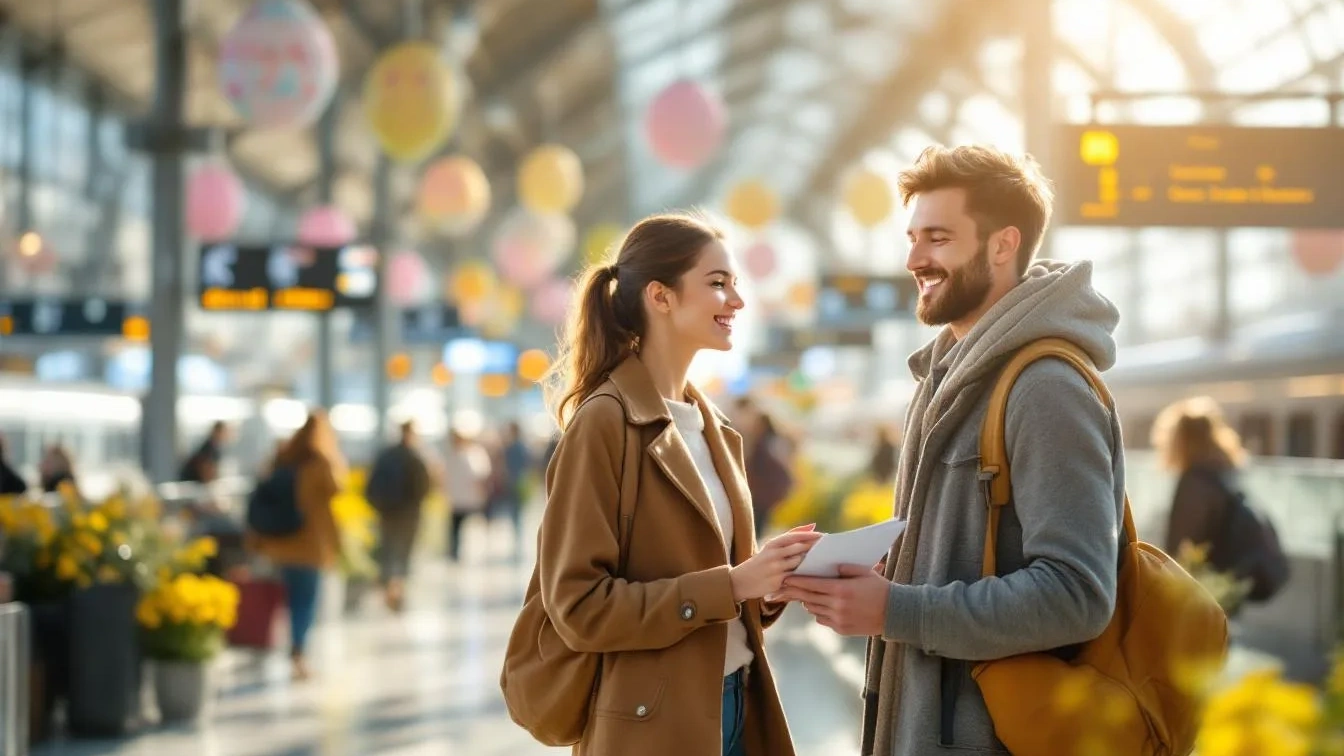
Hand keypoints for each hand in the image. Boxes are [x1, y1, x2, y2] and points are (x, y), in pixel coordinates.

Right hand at [730, 525, 821, 601]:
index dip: (811, 536)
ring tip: (825, 562)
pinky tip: (816, 575)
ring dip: (813, 562)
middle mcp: (773, 554)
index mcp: (772, 543)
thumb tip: (813, 525)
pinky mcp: (777, 582)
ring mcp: (775, 568)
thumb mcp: (771, 547)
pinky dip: (806, 575)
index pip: (795, 536)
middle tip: (830, 549)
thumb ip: (792, 535)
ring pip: (799, 563)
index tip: (825, 536)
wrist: (740, 581)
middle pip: (799, 549)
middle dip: (815, 548)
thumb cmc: (761, 562)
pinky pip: (796, 578)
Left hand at [773, 563, 891, 636]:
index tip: (786, 578)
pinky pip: (823, 619)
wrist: (896, 614)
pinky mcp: (841, 629)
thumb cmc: (881, 589)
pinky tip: (819, 605)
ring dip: (807, 601)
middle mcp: (837, 606)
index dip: (797, 581)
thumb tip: (830, 566)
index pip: (812, 584)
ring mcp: (838, 619)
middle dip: (796, 591)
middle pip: (809, 598)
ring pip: (814, 610)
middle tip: (784, 587)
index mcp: (841, 589)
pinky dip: (819, 612)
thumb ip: (846, 568)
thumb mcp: (865, 573)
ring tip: (802, 595)